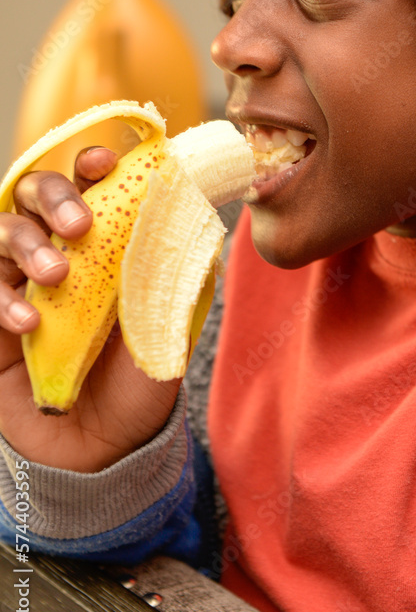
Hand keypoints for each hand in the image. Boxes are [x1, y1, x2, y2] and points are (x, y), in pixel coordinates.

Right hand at [0, 148, 180, 470]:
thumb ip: (176, 271)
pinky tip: (28, 323)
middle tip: (79, 223)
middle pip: (33, 192)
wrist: (103, 449)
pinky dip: (2, 299)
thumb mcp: (169, 324)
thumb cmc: (138, 381)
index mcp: (103, 245)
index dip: (92, 164)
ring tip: (56, 275)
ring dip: (27, 242)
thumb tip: (199, 209)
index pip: (89, 185)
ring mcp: (18, 285)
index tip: (105, 162)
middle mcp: (57, 254)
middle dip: (53, 194)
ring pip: (2, 231)